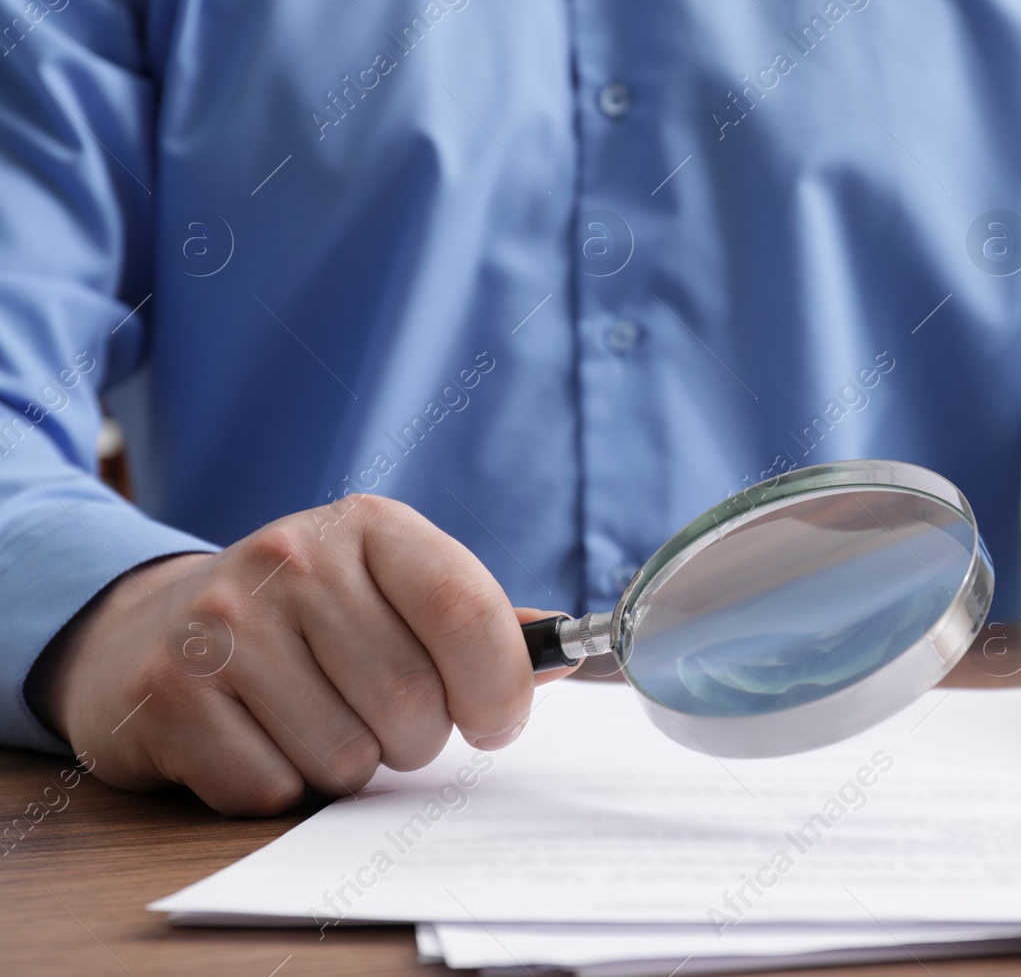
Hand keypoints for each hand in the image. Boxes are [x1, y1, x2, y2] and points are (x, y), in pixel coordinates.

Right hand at [30, 495, 574, 815]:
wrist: (155, 629)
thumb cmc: (310, 620)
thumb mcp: (393, 590)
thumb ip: (478, 623)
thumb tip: (570, 651)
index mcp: (371, 526)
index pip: (464, 609)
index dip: (499, 685)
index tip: (499, 720)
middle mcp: (292, 558)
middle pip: (412, 700)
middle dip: (417, 738)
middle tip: (388, 721)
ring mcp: (223, 623)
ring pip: (346, 756)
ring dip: (349, 766)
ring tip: (317, 721)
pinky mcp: (170, 693)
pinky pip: (273, 789)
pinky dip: (281, 788)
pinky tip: (258, 739)